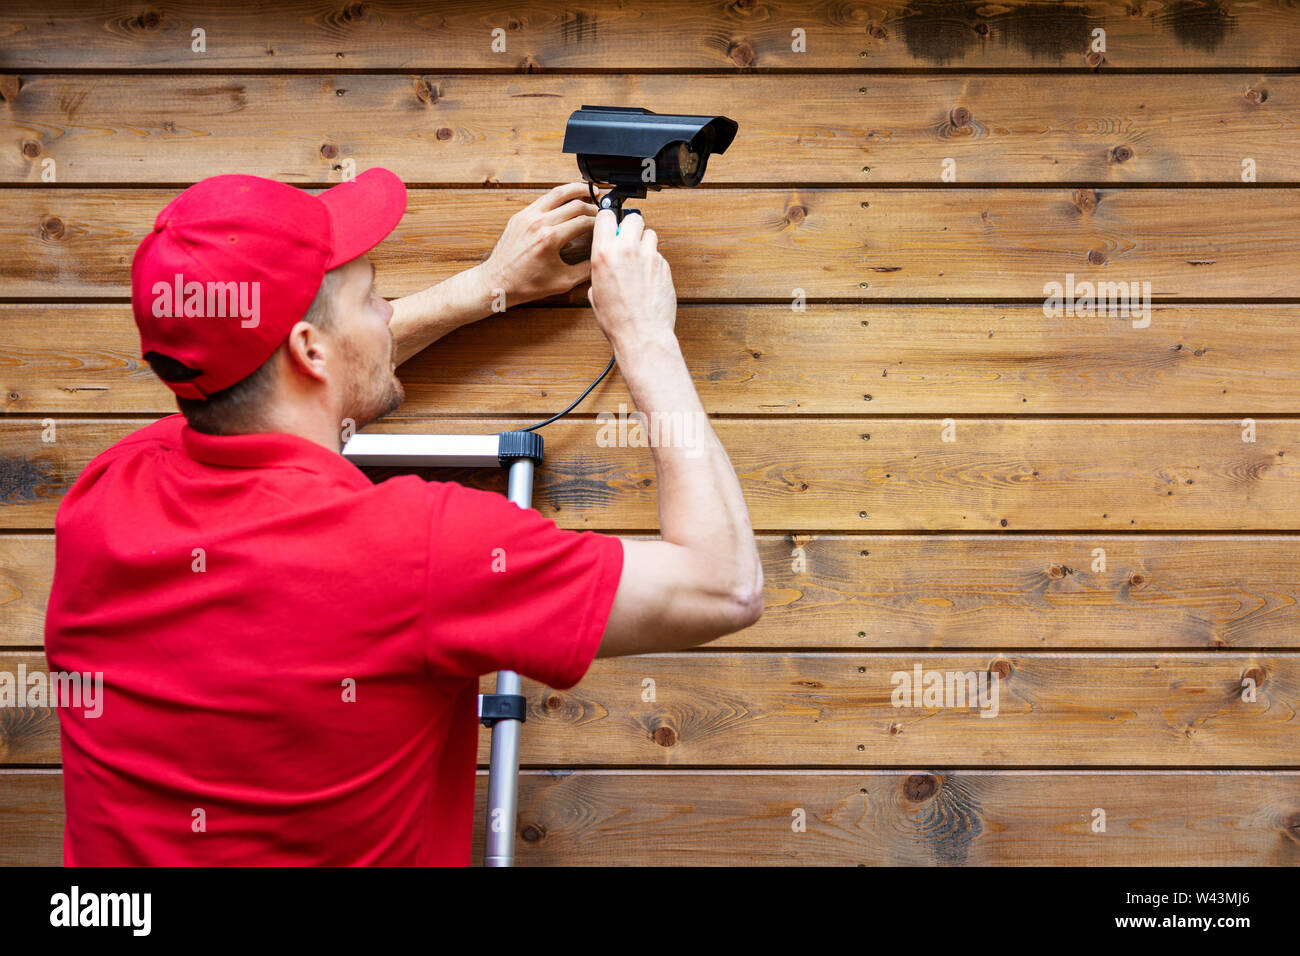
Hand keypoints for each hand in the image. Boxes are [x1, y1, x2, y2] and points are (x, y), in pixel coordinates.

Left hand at [480, 182, 596, 307]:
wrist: (497, 282)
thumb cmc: (525, 285)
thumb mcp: (562, 282)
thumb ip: (585, 270)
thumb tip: (600, 260)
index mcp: (550, 238)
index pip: (583, 222)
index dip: (599, 223)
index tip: (605, 226)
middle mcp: (539, 223)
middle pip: (575, 204)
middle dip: (592, 208)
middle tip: (601, 212)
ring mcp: (528, 216)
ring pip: (558, 193)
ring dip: (576, 189)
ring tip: (589, 190)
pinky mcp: (520, 215)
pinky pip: (544, 199)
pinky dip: (559, 196)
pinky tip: (568, 198)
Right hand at [587, 208, 676, 351]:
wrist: (642, 334)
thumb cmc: (617, 319)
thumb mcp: (595, 292)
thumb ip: (600, 270)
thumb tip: (605, 264)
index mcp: (604, 254)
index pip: (606, 216)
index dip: (608, 219)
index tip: (609, 224)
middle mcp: (627, 250)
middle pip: (633, 218)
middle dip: (630, 226)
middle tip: (627, 240)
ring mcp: (649, 256)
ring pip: (650, 234)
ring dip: (644, 243)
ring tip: (639, 261)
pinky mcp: (664, 266)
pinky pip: (658, 254)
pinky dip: (653, 262)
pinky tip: (648, 278)